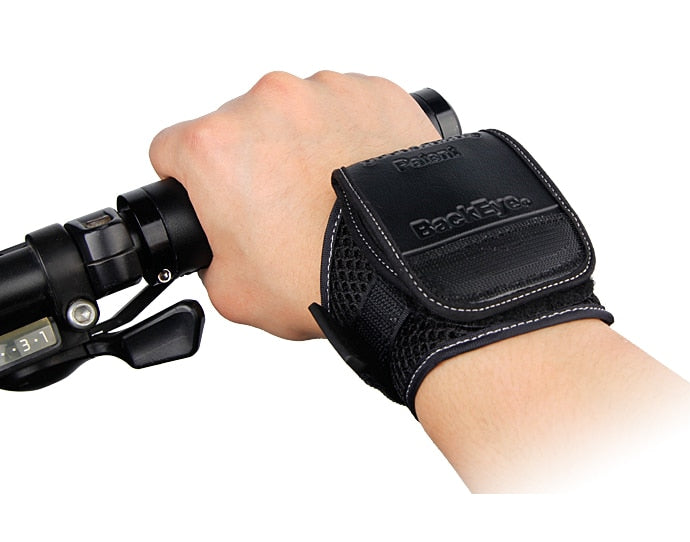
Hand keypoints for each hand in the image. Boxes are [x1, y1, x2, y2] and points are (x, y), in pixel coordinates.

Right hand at [149, 71, 439, 338]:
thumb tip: (218, 239)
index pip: (172, 148)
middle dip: (253, 163)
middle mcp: (267, 102)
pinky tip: (358, 178)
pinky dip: (349, 135)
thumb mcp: (232, 290)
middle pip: (239, 127)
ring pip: (296, 115)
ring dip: (304, 146)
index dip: (191, 181)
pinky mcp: (375, 92)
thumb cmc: (329, 277)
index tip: (214, 196)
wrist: (408, 273)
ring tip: (330, 196)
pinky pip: (347, 108)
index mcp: (217, 146)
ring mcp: (326, 91)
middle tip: (284, 209)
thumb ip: (208, 252)